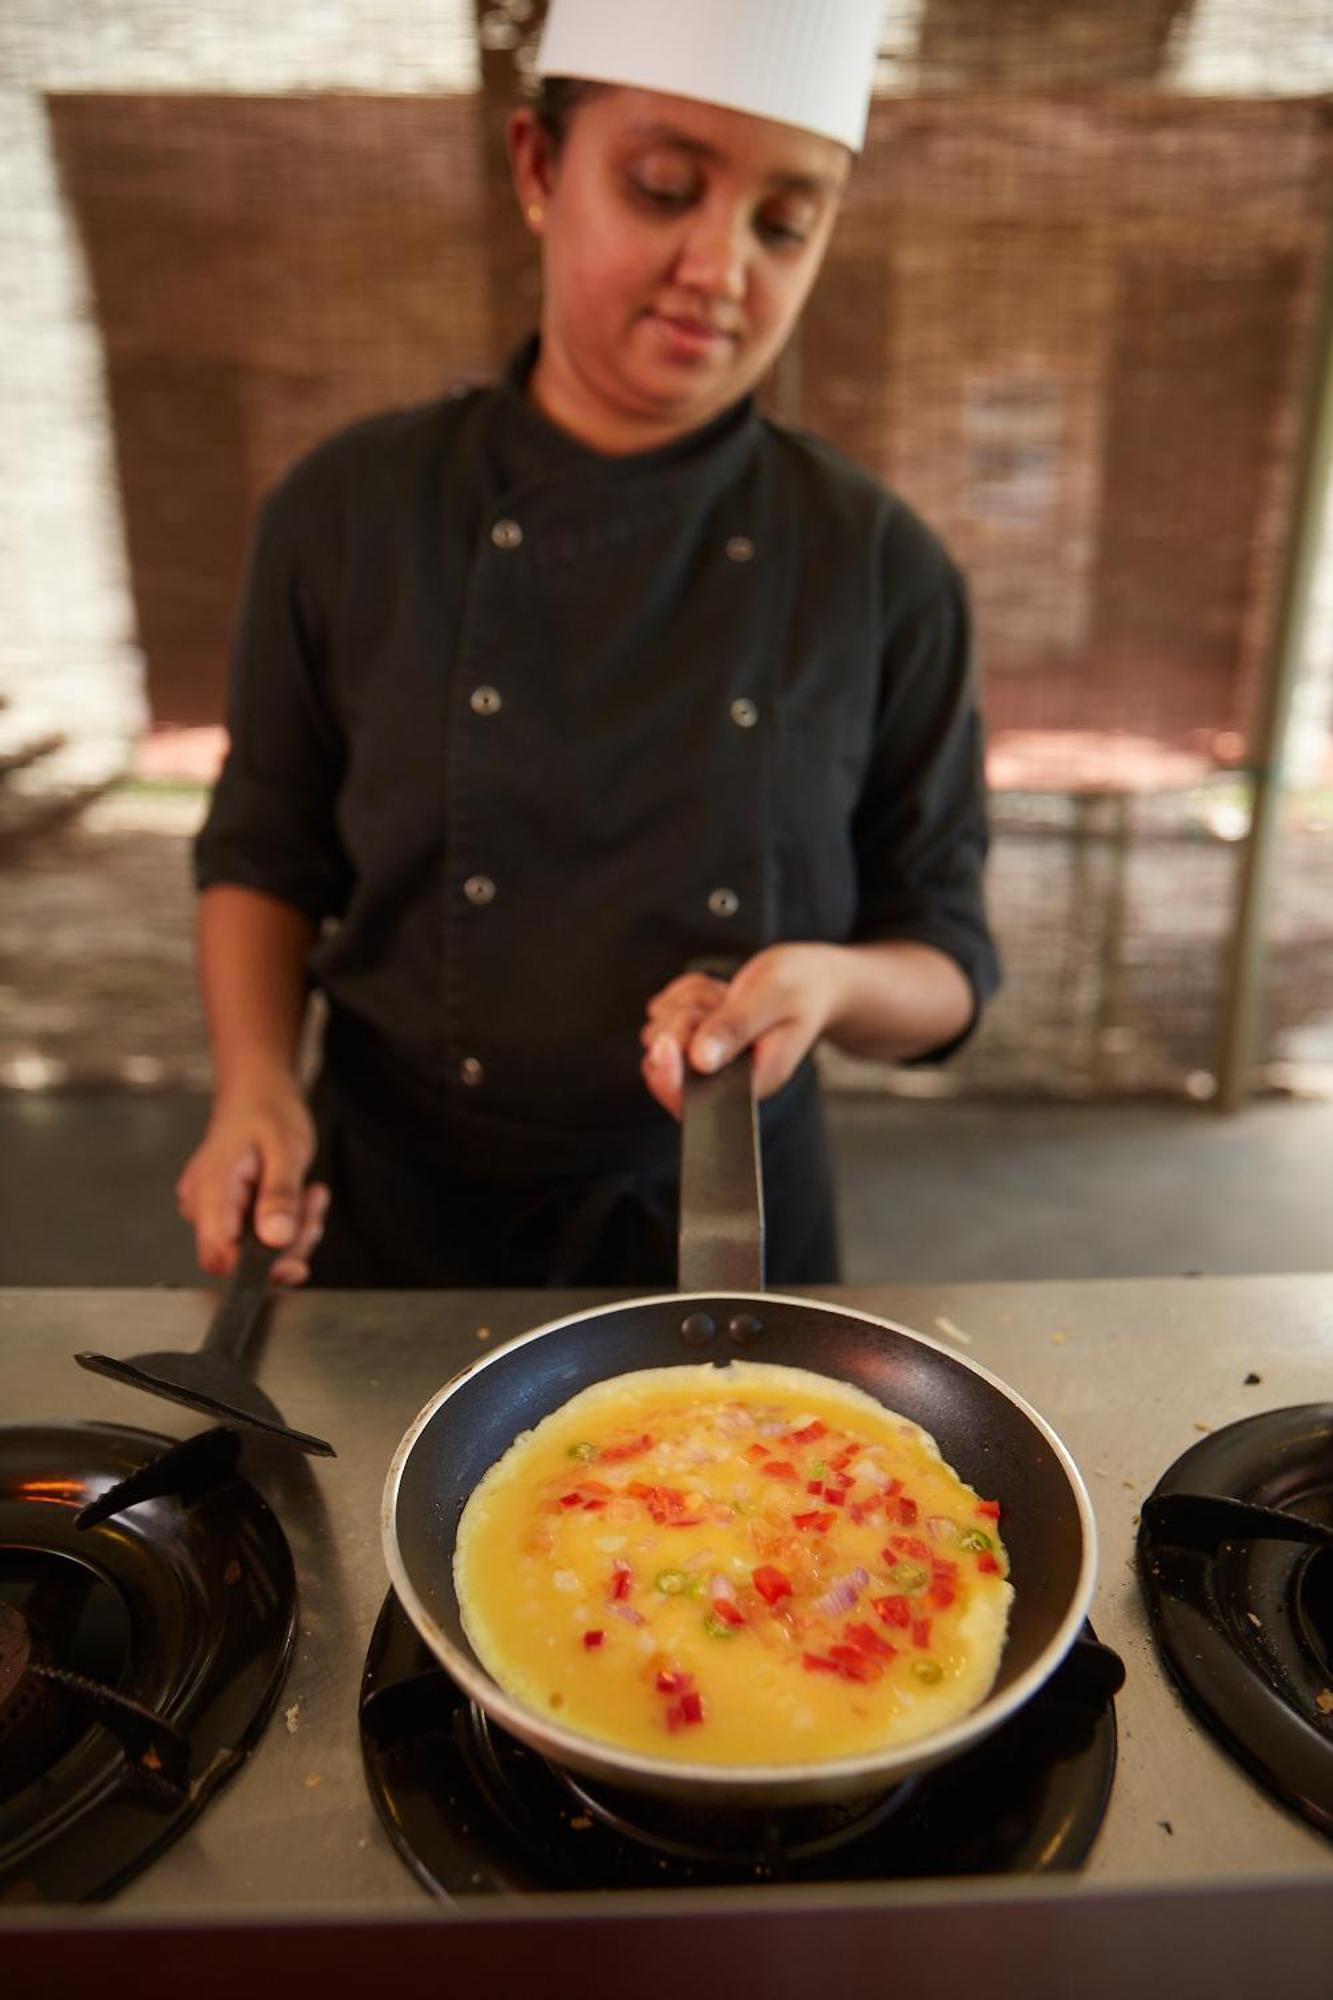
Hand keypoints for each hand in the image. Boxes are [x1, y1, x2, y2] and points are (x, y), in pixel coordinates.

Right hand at [176, 1078, 328, 1284]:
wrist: (257, 1088)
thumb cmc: (268, 1110)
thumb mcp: (286, 1150)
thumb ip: (279, 1197)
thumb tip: (276, 1239)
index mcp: (211, 1190)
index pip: (219, 1257)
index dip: (258, 1269)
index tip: (296, 1260)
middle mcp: (202, 1203)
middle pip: (238, 1258)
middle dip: (286, 1245)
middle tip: (313, 1209)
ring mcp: (211, 1207)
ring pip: (250, 1247)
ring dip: (291, 1231)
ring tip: (309, 1194)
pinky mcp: (225, 1208)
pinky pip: (253, 1233)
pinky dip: (282, 1222)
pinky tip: (297, 1196)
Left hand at [639, 945, 845, 1117]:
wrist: (812, 981)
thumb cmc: (801, 988)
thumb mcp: (775, 996)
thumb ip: (737, 1026)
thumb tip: (700, 1060)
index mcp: (750, 1082)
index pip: (691, 1103)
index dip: (668, 1076)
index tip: (666, 1042)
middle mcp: (723, 1078)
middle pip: (664, 1059)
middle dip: (685, 1018)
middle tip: (724, 1000)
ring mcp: (704, 1059)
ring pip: (659, 1031)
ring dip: (687, 1002)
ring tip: (728, 996)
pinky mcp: (692, 1037)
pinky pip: (662, 1011)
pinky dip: (684, 993)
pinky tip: (717, 992)